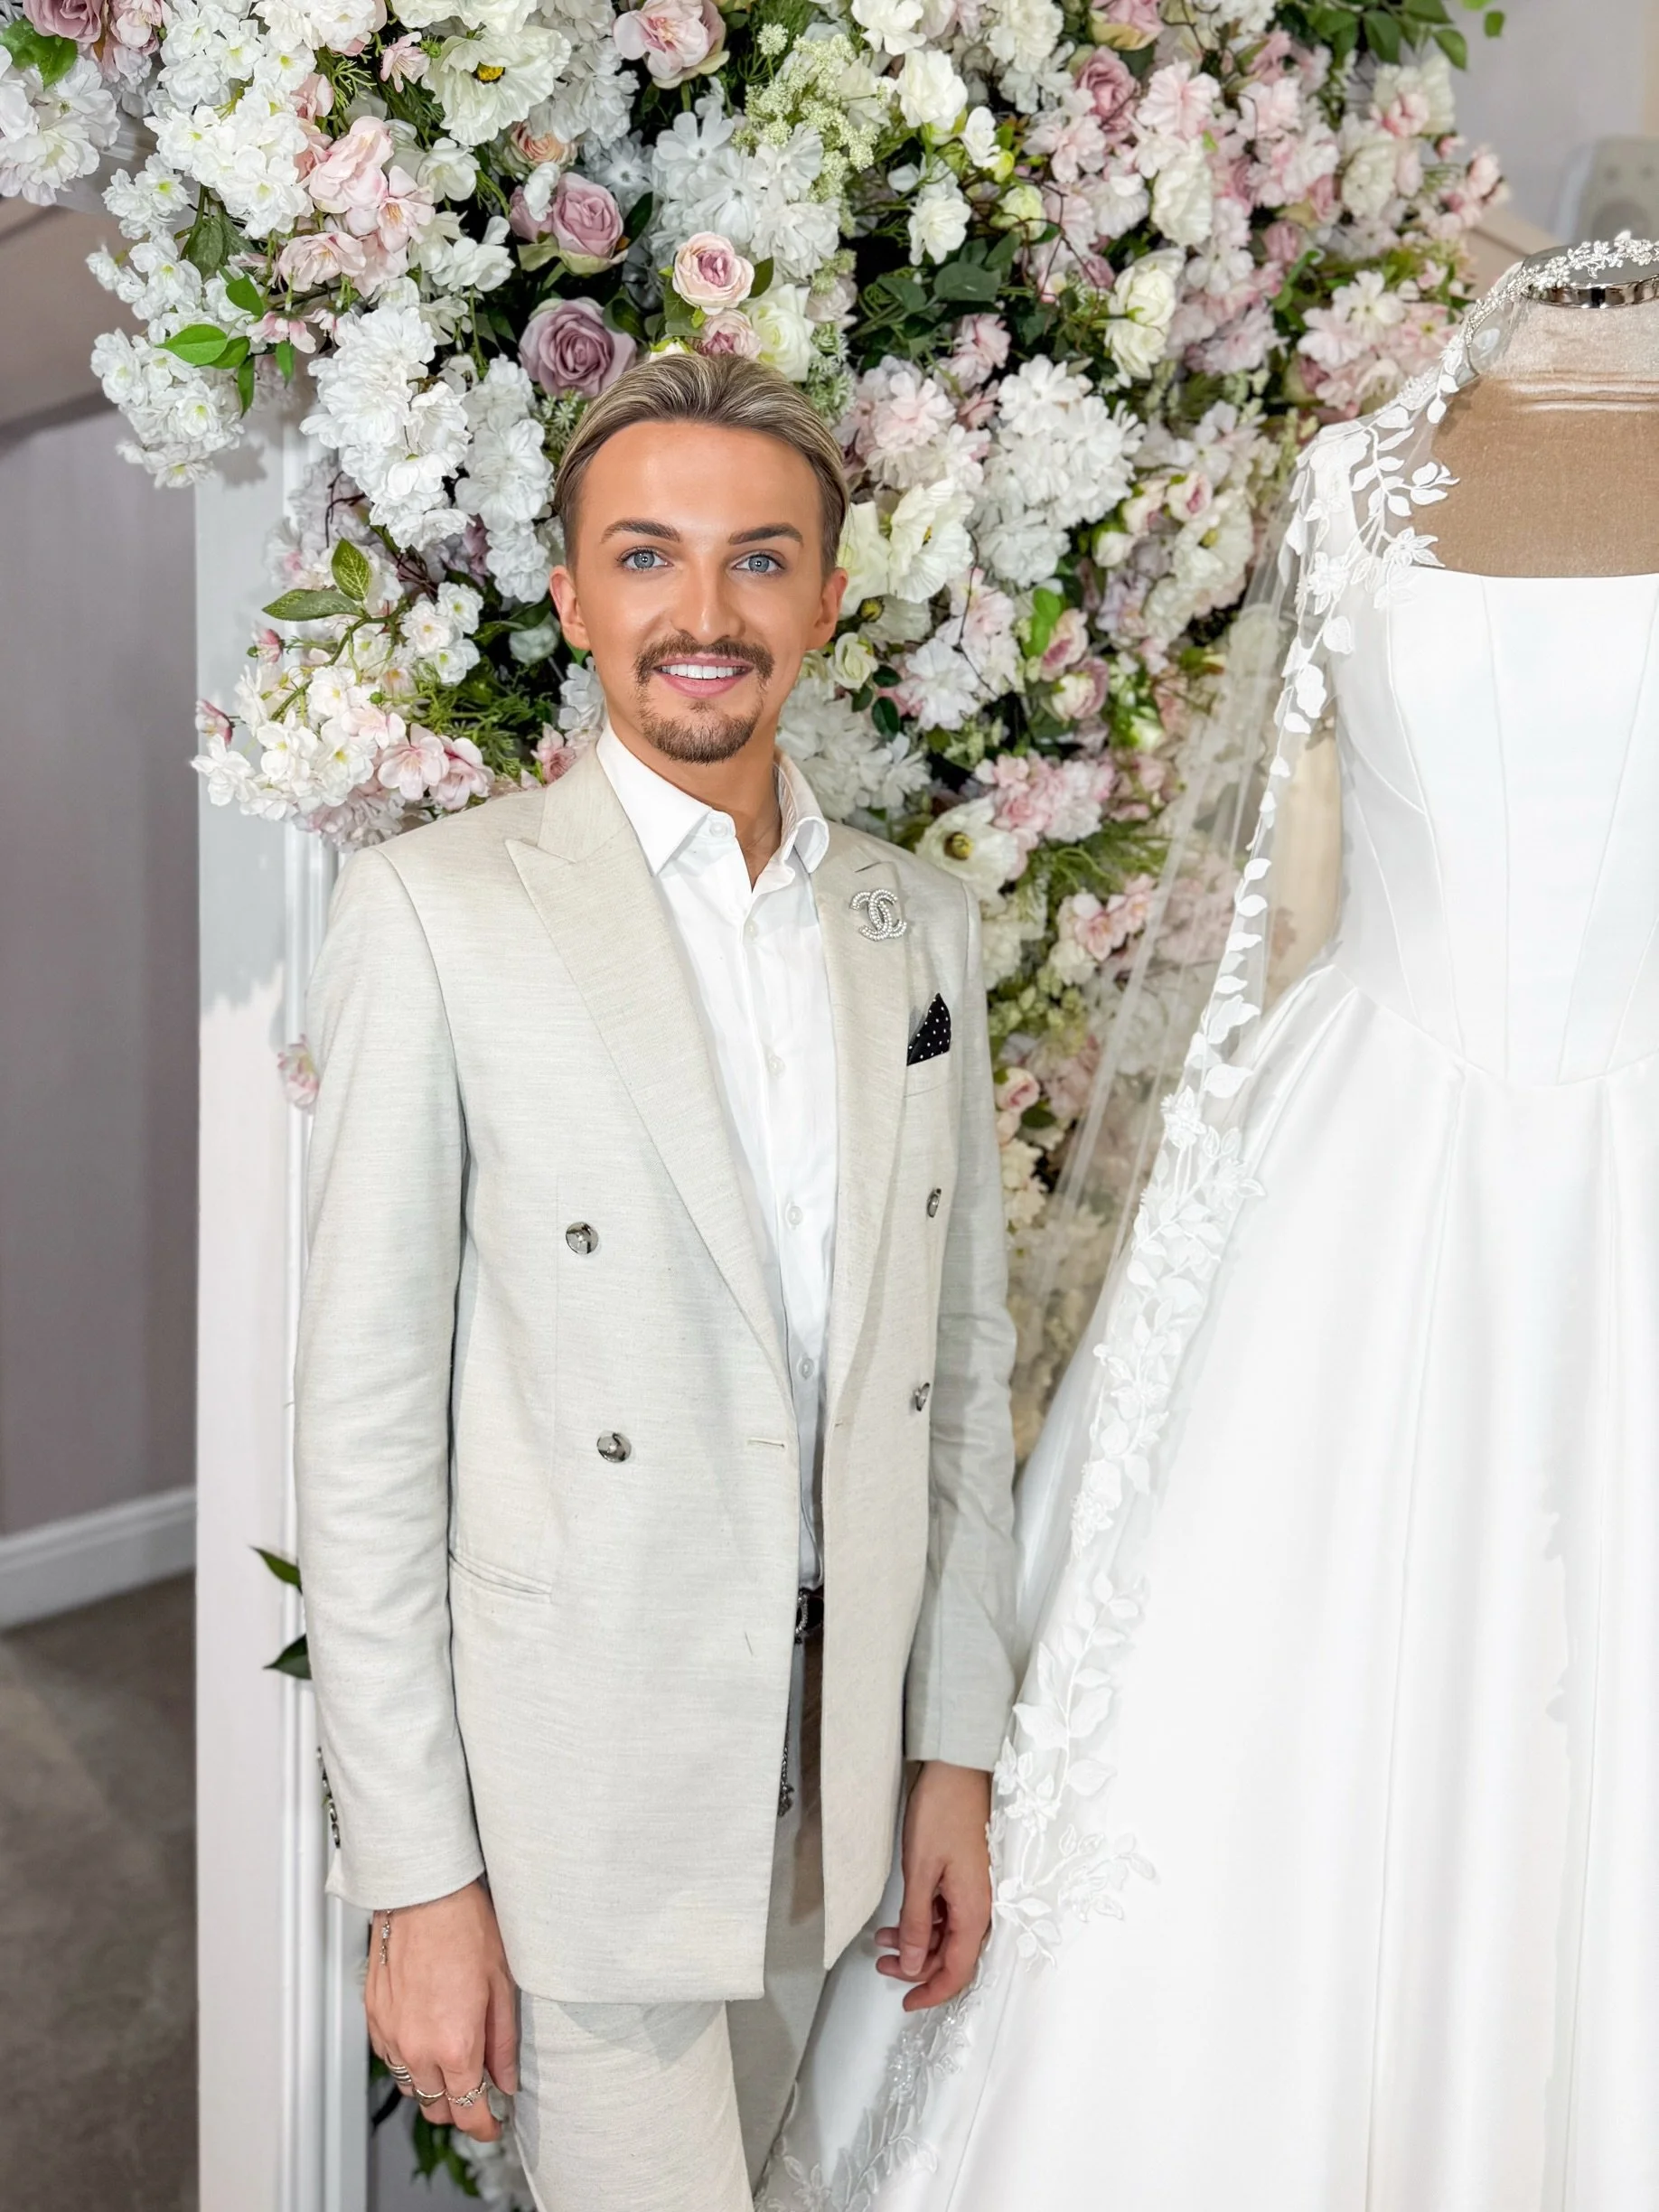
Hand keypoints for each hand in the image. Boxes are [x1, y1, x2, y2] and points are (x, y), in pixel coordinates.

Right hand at [367, 1879, 518, 2141]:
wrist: (423, 1893)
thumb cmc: (466, 1927)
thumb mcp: (502, 1985)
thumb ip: (503, 2042)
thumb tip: (506, 2079)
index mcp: (454, 2044)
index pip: (468, 2111)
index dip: (485, 2126)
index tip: (495, 2123)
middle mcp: (416, 2048)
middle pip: (436, 2108)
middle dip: (460, 2108)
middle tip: (481, 2089)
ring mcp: (390, 2034)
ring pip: (410, 2086)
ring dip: (433, 2084)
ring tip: (454, 2060)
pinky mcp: (374, 2017)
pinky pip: (390, 2058)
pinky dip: (409, 2059)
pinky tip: (428, 2036)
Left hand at [874, 1762, 992, 2012]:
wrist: (956, 1770)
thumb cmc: (941, 1813)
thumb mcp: (920, 1872)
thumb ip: (917, 1923)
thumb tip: (915, 1966)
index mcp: (974, 1910)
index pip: (958, 1970)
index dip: (932, 1992)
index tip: (906, 2003)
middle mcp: (980, 1906)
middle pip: (953, 1956)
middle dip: (917, 1967)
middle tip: (882, 1964)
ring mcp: (973, 1892)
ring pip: (947, 1935)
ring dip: (916, 1942)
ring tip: (881, 1940)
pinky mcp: (964, 1878)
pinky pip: (947, 1913)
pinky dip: (923, 1920)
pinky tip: (898, 1917)